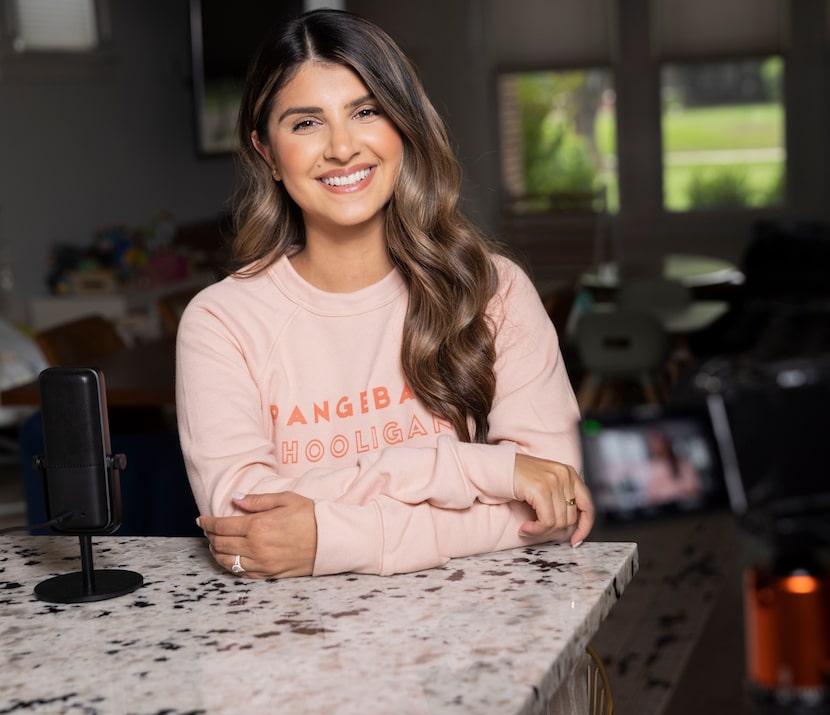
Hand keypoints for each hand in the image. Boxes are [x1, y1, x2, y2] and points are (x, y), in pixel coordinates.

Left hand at [197, 492, 317, 578]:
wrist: (331, 539)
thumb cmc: (311, 516)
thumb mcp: (285, 499)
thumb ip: (257, 500)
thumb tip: (235, 499)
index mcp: (258, 525)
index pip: (221, 526)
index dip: (207, 523)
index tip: (201, 520)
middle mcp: (256, 547)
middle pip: (221, 544)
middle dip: (210, 537)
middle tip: (208, 531)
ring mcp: (262, 563)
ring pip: (228, 561)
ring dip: (217, 553)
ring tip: (216, 545)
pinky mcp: (269, 574)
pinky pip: (242, 574)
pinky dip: (231, 566)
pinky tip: (231, 559)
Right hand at [512, 453, 593, 546]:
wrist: (496, 467)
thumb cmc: (518, 477)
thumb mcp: (546, 484)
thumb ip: (559, 499)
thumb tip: (569, 527)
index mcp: (569, 473)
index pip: (588, 505)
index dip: (584, 527)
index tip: (575, 541)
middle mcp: (565, 475)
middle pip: (571, 518)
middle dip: (554, 531)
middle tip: (537, 530)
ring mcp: (554, 481)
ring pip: (559, 522)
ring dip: (542, 532)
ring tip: (528, 529)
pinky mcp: (541, 489)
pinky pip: (546, 521)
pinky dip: (536, 530)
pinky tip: (525, 527)